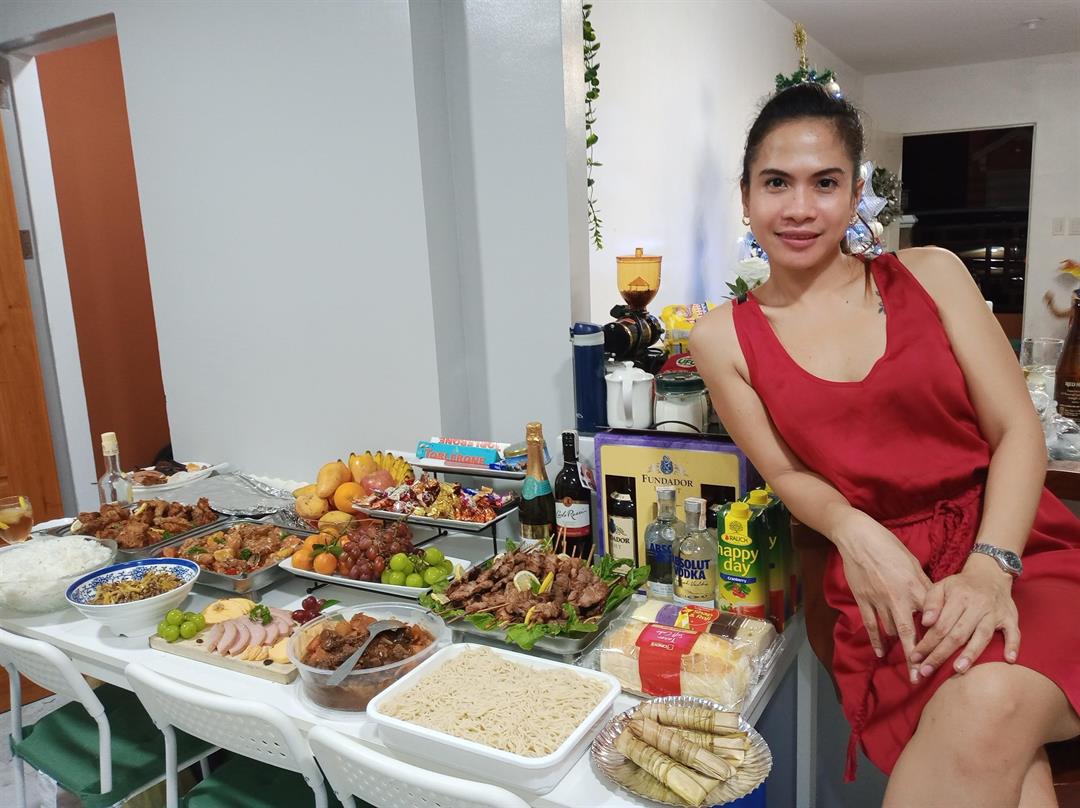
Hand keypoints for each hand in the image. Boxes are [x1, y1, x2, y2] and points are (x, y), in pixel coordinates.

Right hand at [832, 509, 932, 678]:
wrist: (859, 538)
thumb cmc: (889, 547)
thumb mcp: (913, 563)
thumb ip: (924, 586)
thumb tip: (936, 604)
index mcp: (915, 587)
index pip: (931, 618)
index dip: (939, 638)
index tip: (948, 655)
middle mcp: (899, 597)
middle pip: (910, 633)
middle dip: (916, 657)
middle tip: (921, 678)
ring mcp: (879, 600)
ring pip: (892, 630)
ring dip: (900, 646)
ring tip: (909, 665)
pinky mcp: (863, 600)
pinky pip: (871, 625)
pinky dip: (876, 640)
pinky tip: (880, 653)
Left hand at [910, 553, 1018, 677]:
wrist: (990, 574)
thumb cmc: (961, 585)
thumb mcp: (942, 586)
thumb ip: (931, 603)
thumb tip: (925, 622)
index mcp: (958, 598)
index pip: (940, 625)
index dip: (927, 643)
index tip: (915, 658)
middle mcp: (977, 606)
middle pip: (958, 634)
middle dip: (940, 654)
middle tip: (926, 671)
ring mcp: (995, 613)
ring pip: (982, 635)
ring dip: (971, 654)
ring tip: (958, 670)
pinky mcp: (1010, 618)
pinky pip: (1014, 633)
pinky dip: (1013, 645)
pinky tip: (1009, 659)